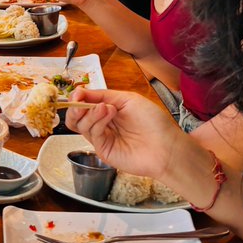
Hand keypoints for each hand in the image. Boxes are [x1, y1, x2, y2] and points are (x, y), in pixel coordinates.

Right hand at [64, 87, 185, 180]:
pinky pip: (92, 133)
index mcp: (108, 111)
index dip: (79, 97)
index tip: (78, 92)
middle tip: (79, 100)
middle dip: (75, 107)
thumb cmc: (154, 122)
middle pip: (76, 117)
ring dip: (90, 112)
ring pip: (80, 125)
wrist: (167, 146)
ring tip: (106, 108)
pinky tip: (108, 113)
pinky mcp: (103, 150)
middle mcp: (103, 125)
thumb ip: (103, 95)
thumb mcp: (128, 99)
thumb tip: (81, 91)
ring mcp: (103, 138)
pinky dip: (97, 121)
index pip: (85, 104)